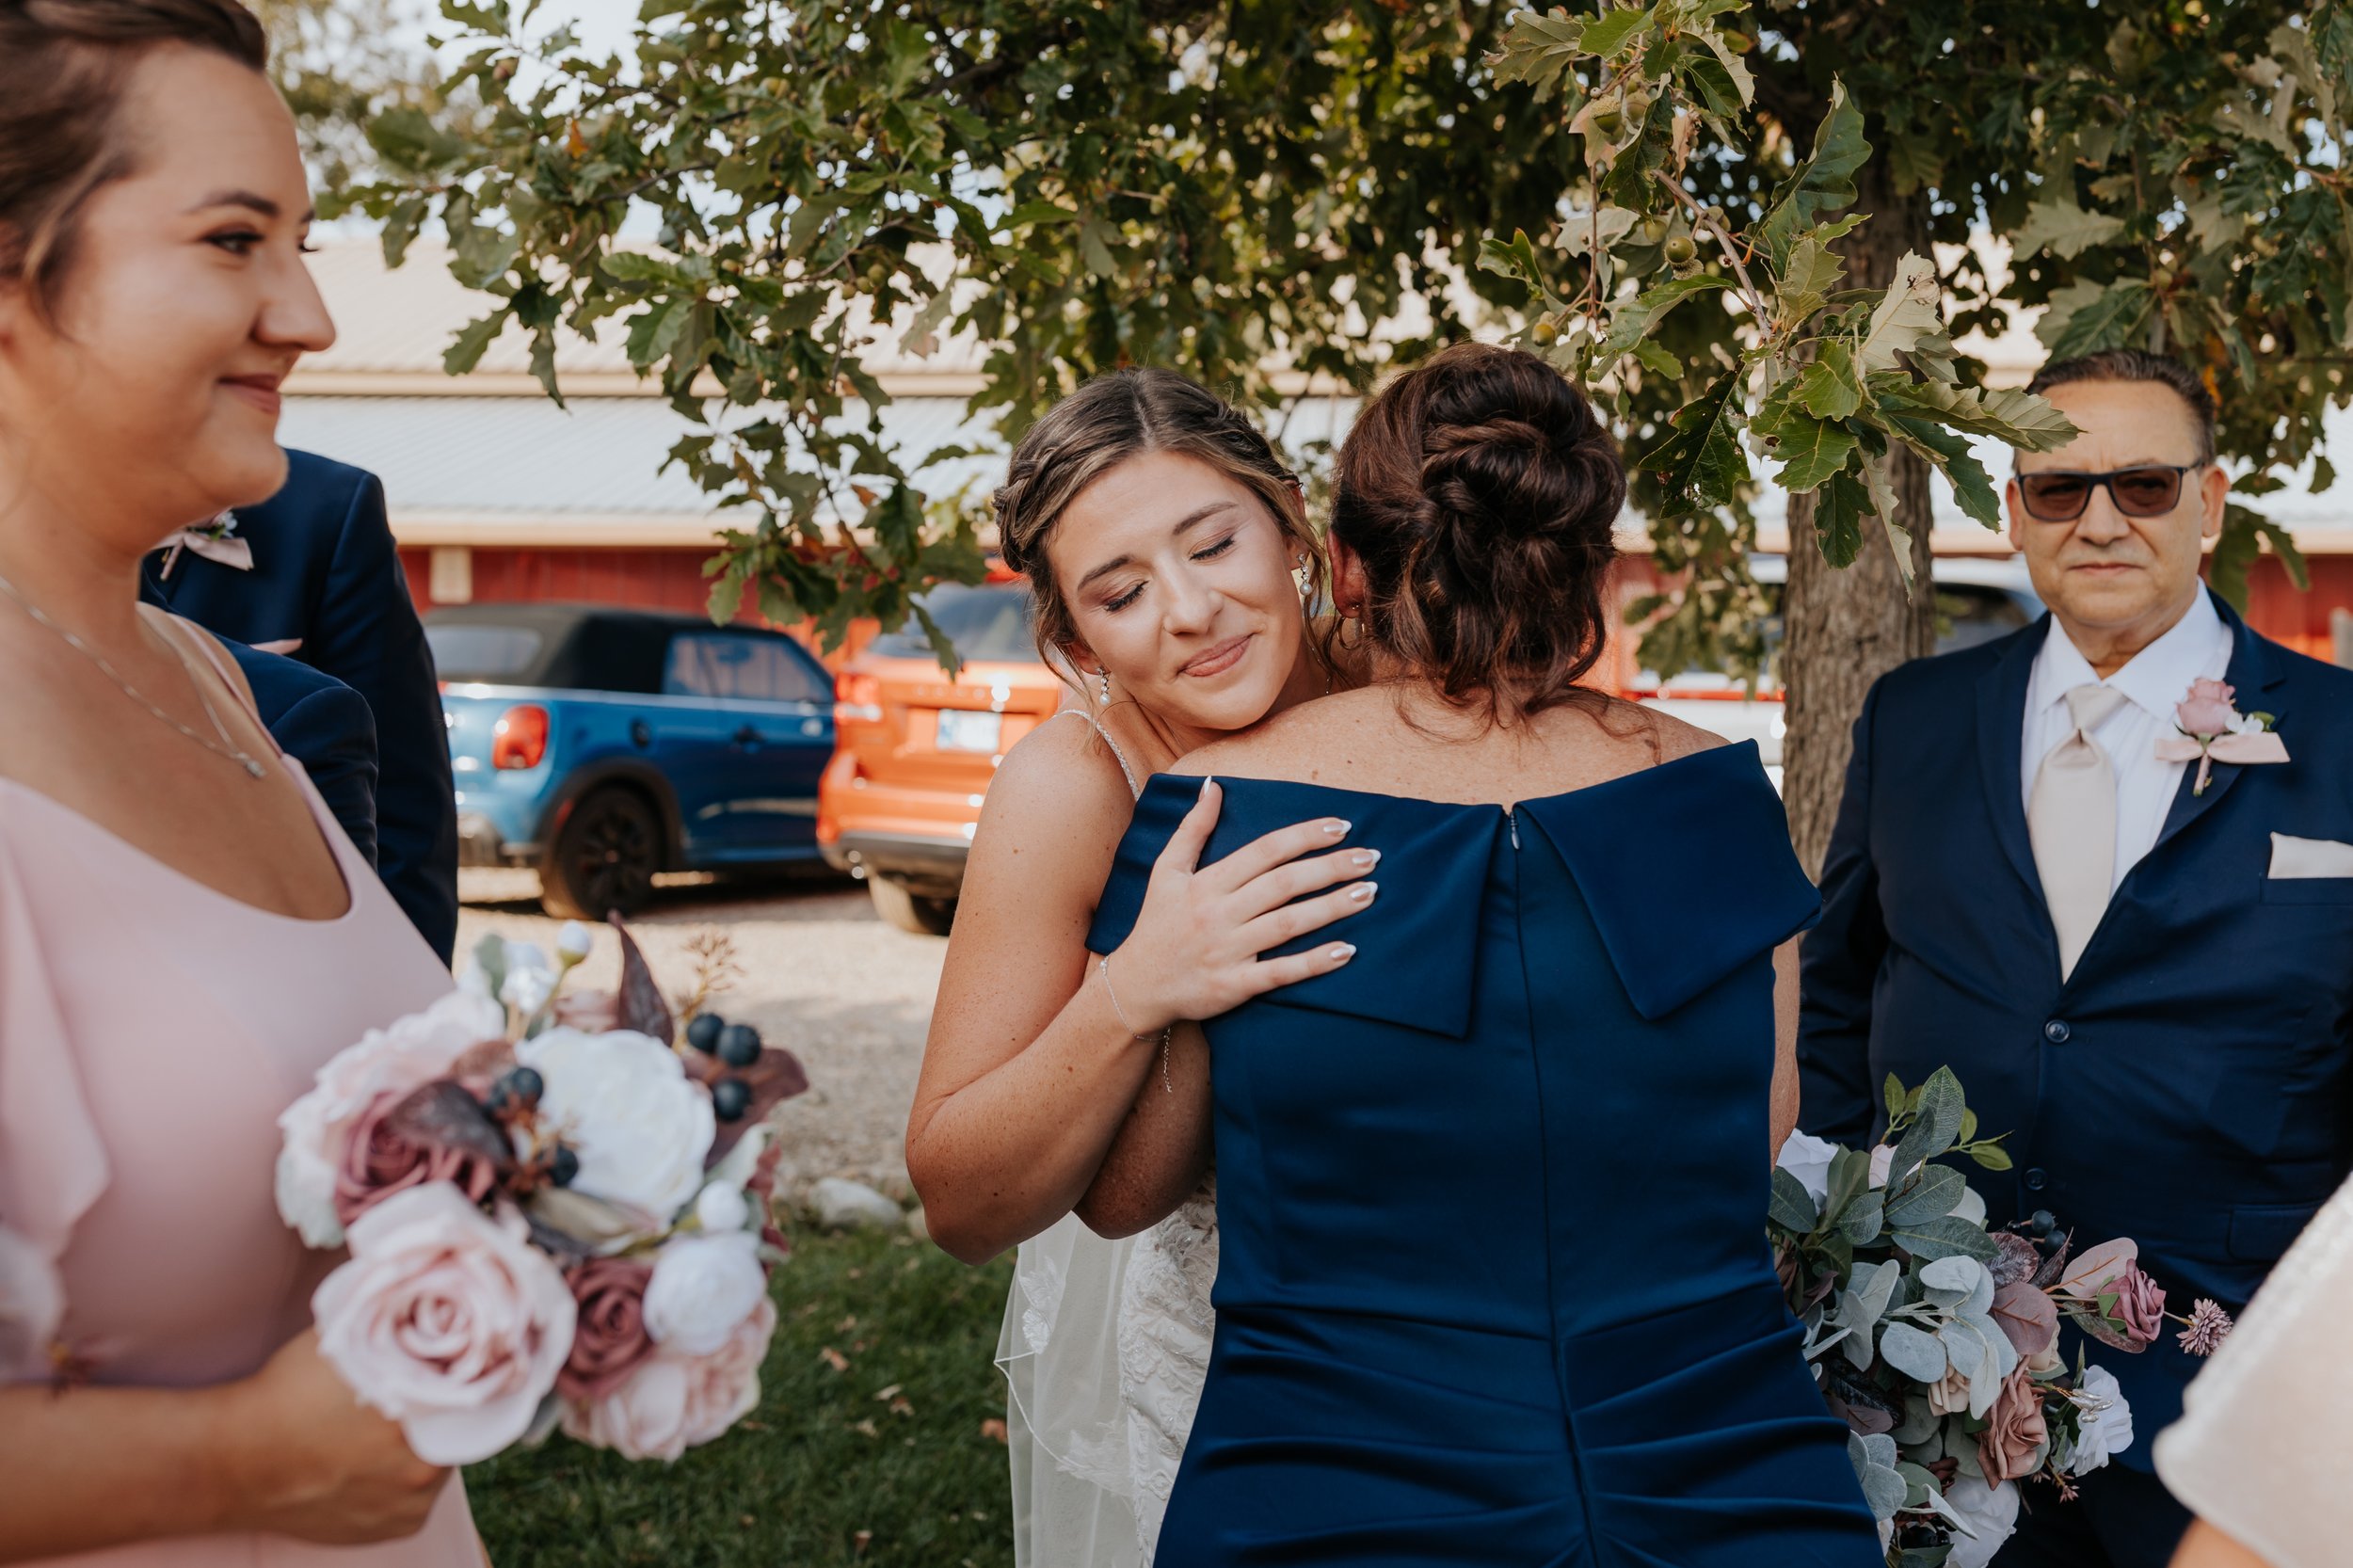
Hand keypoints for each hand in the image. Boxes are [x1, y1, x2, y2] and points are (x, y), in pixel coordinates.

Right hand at [222, 1329, 451, 1544]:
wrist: (231, 1461)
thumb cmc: (284, 1395)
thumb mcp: (344, 1343)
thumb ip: (393, 1331)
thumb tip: (429, 1307)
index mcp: (418, 1420)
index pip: (475, 1395)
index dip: (466, 1379)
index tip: (455, 1369)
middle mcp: (422, 1473)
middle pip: (458, 1431)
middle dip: (442, 1414)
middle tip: (411, 1399)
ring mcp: (406, 1508)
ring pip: (438, 1465)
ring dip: (423, 1449)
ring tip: (383, 1433)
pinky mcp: (390, 1531)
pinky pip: (415, 1498)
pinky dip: (402, 1481)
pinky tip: (372, 1462)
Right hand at [1107, 779, 1375, 1031]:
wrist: (1135, 988)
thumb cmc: (1156, 925)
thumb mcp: (1166, 871)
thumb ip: (1192, 829)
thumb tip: (1213, 786)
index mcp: (1207, 883)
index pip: (1265, 851)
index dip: (1305, 836)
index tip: (1341, 827)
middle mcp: (1219, 914)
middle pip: (1284, 884)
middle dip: (1331, 868)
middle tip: (1371, 858)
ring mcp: (1228, 951)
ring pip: (1288, 925)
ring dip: (1332, 907)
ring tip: (1369, 893)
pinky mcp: (1234, 986)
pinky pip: (1281, 973)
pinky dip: (1314, 962)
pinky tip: (1347, 950)